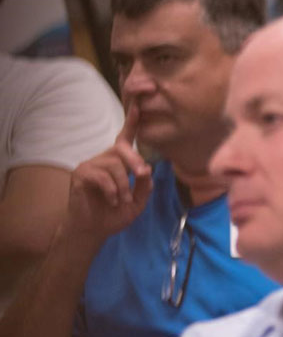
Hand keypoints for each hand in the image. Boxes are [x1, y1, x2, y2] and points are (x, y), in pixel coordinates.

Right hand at [65, 104, 152, 244]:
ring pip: (114, 165)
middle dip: (135, 162)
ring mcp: (90, 165)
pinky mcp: (80, 175)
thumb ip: (144, 185)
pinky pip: (101, 176)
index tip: (138, 106)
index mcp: (117, 162)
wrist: (93, 231)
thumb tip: (147, 169)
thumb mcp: (137, 201)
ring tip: (121, 200)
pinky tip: (111, 201)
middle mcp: (103, 159)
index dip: (131, 123)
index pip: (124, 139)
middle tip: (141, 175)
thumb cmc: (114, 214)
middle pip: (121, 150)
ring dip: (123, 185)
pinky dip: (111, 190)